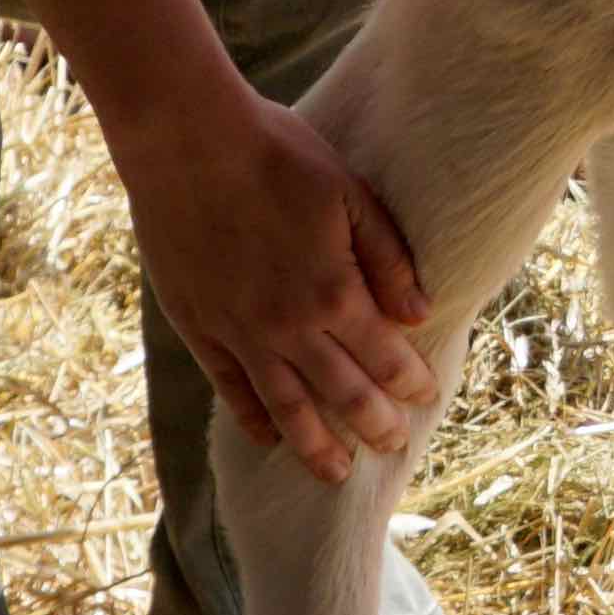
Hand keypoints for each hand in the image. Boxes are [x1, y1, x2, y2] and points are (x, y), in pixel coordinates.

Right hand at [113, 76, 435, 475]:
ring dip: (315, 444)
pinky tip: (268, 438)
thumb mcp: (350, 194)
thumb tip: (420, 314)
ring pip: (285, 407)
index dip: (410, 381)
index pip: (384, 356)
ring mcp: (239, 332)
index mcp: (333, 291)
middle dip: (374, 425)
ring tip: (337, 472)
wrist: (186, 142)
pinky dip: (252, 418)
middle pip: (341, 394)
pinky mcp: (199, 327)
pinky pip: (231, 388)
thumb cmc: (276, 155)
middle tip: (394, 447)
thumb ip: (387, 259)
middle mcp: (288, 325)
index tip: (427, 399)